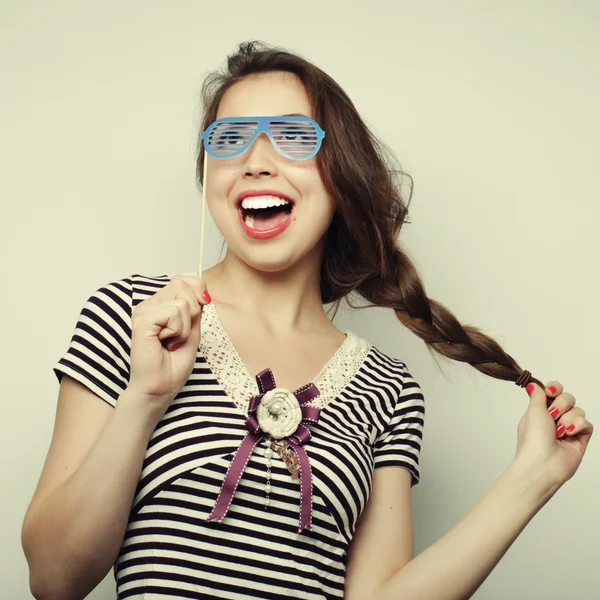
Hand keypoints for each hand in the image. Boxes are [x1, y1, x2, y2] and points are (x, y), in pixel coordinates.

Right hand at [127, 274, 210, 414]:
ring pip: (182, 301)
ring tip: (172, 341)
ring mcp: (144, 310)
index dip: (199, 289)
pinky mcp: (142, 320)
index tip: (202, 308)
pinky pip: (174, 312)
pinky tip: (165, 343)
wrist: (160, 388)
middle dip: (194, 310)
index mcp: (160, 304)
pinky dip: (178, 331)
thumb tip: (202, 289)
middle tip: (181, 333)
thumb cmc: (173, 364)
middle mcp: (150, 304)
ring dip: (186, 326)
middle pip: (183, 283)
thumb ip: (196, 307)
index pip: (184, 278)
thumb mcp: (193, 330)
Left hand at [514, 381, 593, 488]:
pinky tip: (569, 433)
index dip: (555, 388)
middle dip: (561, 404)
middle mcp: (554, 418)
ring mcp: (568, 428)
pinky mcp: (580, 439)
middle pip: (568, 398)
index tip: (550, 392)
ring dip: (568, 418)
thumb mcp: (532, 410)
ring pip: (578, 410)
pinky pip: (587, 424)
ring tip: (559, 431)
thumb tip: (532, 384)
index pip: (553, 392)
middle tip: (553, 414)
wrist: (543, 462)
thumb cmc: (533, 438)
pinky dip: (578, 426)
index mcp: (540, 411)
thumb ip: (537, 395)